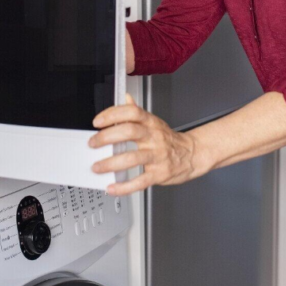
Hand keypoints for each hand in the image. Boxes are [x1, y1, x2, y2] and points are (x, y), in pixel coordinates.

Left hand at [89, 93, 209, 195]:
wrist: (192, 155)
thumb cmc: (169, 140)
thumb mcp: (154, 122)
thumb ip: (137, 111)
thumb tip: (125, 98)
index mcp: (151, 123)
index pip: (131, 112)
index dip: (112, 114)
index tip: (98, 121)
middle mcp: (154, 137)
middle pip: (129, 131)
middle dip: (107, 137)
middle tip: (93, 143)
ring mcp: (157, 155)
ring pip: (132, 157)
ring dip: (111, 163)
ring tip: (97, 167)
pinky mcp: (159, 173)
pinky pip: (140, 181)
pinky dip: (124, 186)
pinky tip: (112, 187)